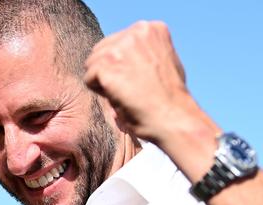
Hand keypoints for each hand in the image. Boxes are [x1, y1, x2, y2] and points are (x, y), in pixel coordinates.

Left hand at [84, 21, 219, 180]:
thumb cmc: (172, 98)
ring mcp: (120, 47)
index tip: (141, 80)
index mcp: (151, 28)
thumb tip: (127, 55)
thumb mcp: (165, 61)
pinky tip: (121, 97)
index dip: (123, 65)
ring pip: (92, 64)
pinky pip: (88, 79)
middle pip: (101, 50)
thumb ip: (146, 51)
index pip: (118, 42)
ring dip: (104, 82)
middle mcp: (136, 31)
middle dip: (110, 71)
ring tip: (128, 93)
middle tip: (132, 89)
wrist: (174, 118)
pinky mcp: (107, 64)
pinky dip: (100, 93)